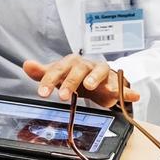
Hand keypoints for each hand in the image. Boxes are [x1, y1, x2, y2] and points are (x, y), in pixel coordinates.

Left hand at [22, 55, 140, 106]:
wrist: (98, 79)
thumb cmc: (75, 77)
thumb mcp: (59, 75)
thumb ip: (43, 72)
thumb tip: (26, 64)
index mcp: (71, 63)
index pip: (58, 69)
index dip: (49, 80)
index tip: (42, 93)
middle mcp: (87, 65)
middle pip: (79, 69)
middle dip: (71, 82)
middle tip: (63, 96)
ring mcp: (103, 72)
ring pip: (101, 71)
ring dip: (96, 78)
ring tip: (91, 86)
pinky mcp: (116, 82)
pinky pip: (122, 85)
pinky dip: (127, 90)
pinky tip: (132, 95)